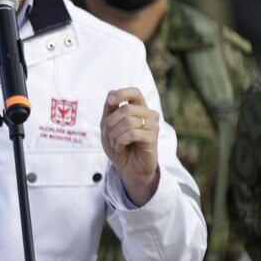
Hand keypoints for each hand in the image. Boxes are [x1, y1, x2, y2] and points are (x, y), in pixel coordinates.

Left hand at [100, 87, 160, 205]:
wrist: (128, 169)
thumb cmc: (119, 146)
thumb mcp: (108, 126)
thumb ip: (109, 109)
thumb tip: (111, 92)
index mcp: (139, 108)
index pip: (134, 92)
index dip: (121, 94)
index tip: (110, 103)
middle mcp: (149, 114)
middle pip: (126, 109)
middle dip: (111, 122)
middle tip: (108, 134)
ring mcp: (153, 126)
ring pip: (128, 121)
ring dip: (114, 134)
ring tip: (114, 143)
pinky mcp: (152, 138)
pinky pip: (132, 133)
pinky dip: (120, 141)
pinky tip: (120, 147)